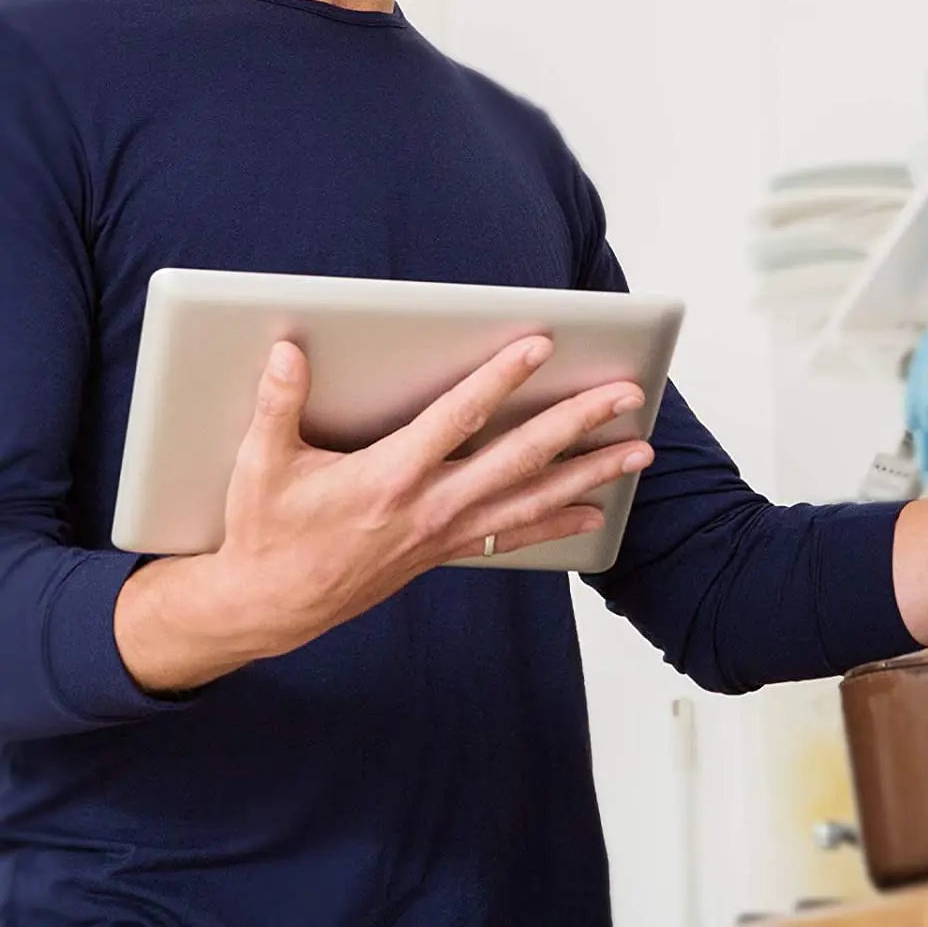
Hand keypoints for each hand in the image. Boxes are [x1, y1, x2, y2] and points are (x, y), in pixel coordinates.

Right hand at [116, 335, 652, 689]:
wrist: (267, 607)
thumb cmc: (267, 531)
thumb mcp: (263, 465)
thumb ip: (278, 403)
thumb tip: (288, 350)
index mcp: (389, 476)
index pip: (459, 416)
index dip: (501, 378)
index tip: (542, 346)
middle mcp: (429, 505)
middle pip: (520, 457)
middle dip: (578, 422)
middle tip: (626, 396)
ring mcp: (443, 534)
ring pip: (531, 499)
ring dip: (589, 473)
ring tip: (638, 453)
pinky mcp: (444, 552)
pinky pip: (512, 535)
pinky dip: (556, 521)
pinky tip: (592, 511)